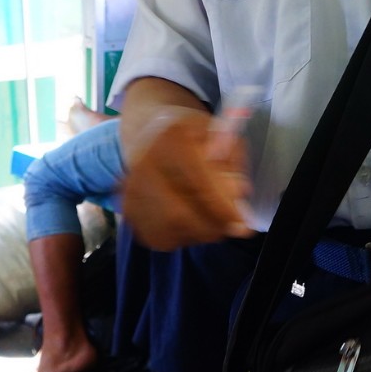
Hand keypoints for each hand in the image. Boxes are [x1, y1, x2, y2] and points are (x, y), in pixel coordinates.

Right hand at [119, 107, 251, 250]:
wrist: (153, 134)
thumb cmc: (193, 137)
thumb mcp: (221, 134)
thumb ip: (233, 162)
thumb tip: (237, 193)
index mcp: (172, 138)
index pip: (198, 181)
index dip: (222, 208)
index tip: (241, 223)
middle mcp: (144, 162)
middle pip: (177, 213)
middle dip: (210, 227)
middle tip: (231, 227)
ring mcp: (131, 188)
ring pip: (168, 229)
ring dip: (198, 233)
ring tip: (212, 220)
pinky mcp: (128, 209)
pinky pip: (158, 236)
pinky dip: (181, 237)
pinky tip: (191, 221)